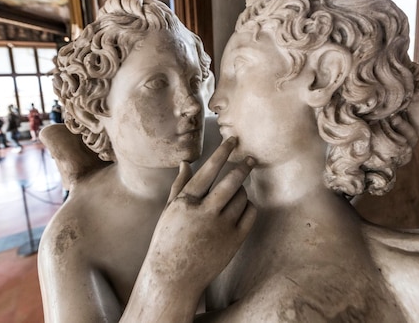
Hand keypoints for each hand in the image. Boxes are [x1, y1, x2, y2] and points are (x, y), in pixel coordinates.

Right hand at [143, 137, 256, 296]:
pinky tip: (241, 207)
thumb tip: (185, 163)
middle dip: (243, 166)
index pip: (208, 169)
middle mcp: (205, 213)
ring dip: (242, 190)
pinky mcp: (234, 241)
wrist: (175, 278)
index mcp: (186, 202)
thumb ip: (179, 186)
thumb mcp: (169, 212)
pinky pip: (250, 214)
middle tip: (250, 158)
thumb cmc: (168, 241)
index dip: (222, 152)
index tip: (232, 140)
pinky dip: (249, 206)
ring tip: (236, 193)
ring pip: (242, 197)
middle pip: (232, 181)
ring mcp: (221, 228)